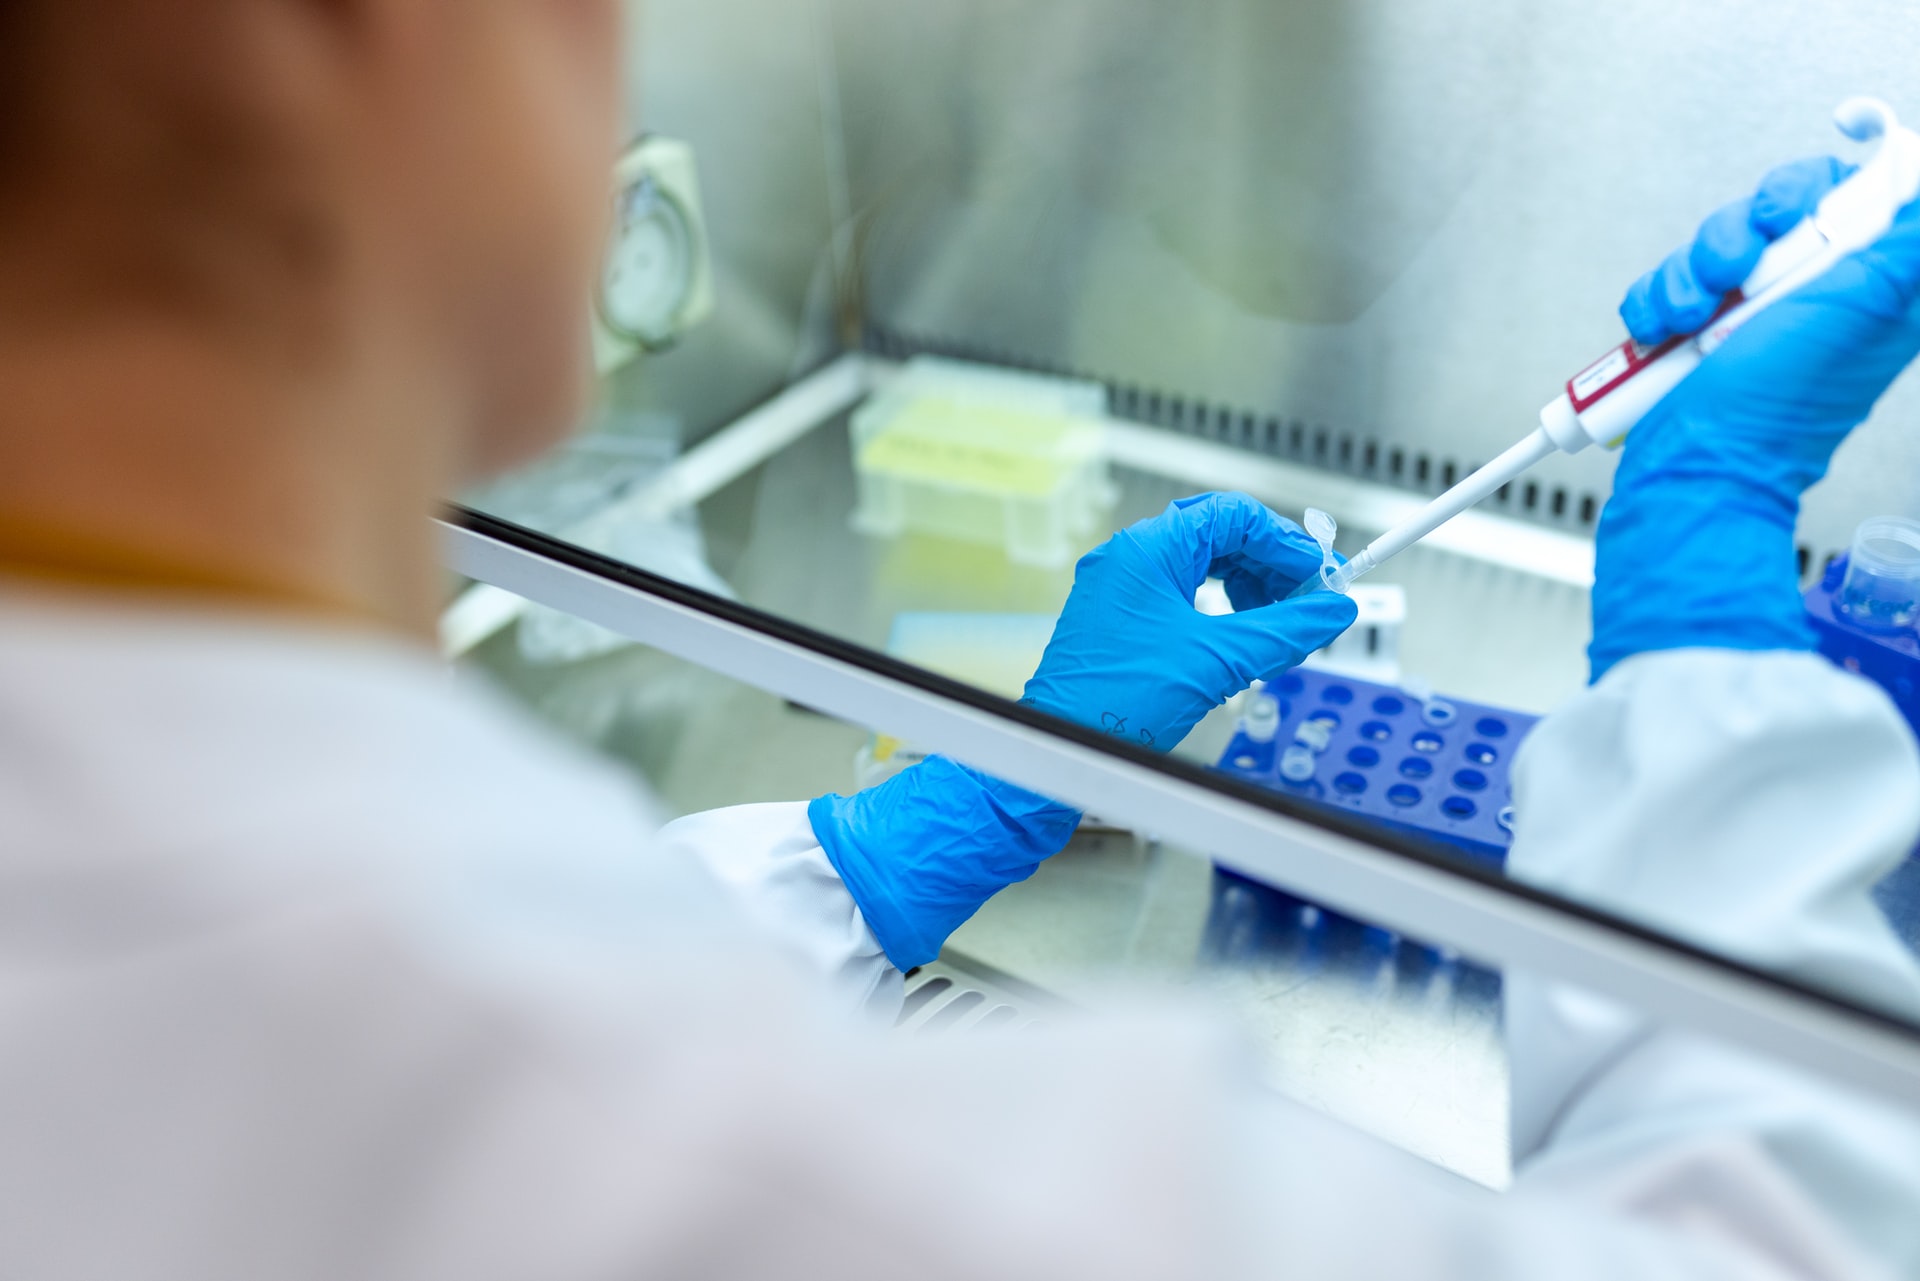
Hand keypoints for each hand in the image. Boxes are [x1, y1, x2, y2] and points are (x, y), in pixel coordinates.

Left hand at [811, 491, 1355, 968]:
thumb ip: (1283, 631)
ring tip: (1276, 624)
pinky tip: (1239, 639)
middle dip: (1269, 566)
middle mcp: (1129, 560)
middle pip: (1219, 536)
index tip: (1320, 575)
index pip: (1234, 515)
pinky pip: (1180, 595)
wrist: (1057, 749)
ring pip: (1201, 566)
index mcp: (1147, 550)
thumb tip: (1331, 611)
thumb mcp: (1217, 662)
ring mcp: (1120, 589)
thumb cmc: (1116, 703)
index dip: (1285, 543)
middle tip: (1306, 599)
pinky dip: (1219, 610)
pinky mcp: (1118, 621)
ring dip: (1247, 588)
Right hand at [1591, 158, 1919, 680]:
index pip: (1869, 189)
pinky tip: (1663, 335)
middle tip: (1740, 270)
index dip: (1835, 174)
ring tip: (1691, 321)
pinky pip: (1669, 282)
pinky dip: (1656, 304)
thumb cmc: (1772, 415)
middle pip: (1780, 205)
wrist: (1693, 468)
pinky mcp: (1697, 328)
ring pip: (1716, 241)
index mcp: (1873, 284)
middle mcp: (1814, 291)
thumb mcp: (1860, 312)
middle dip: (1743, 232)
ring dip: (1690, 276)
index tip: (1811, 174)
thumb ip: (1903, 247)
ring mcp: (1751, 310)